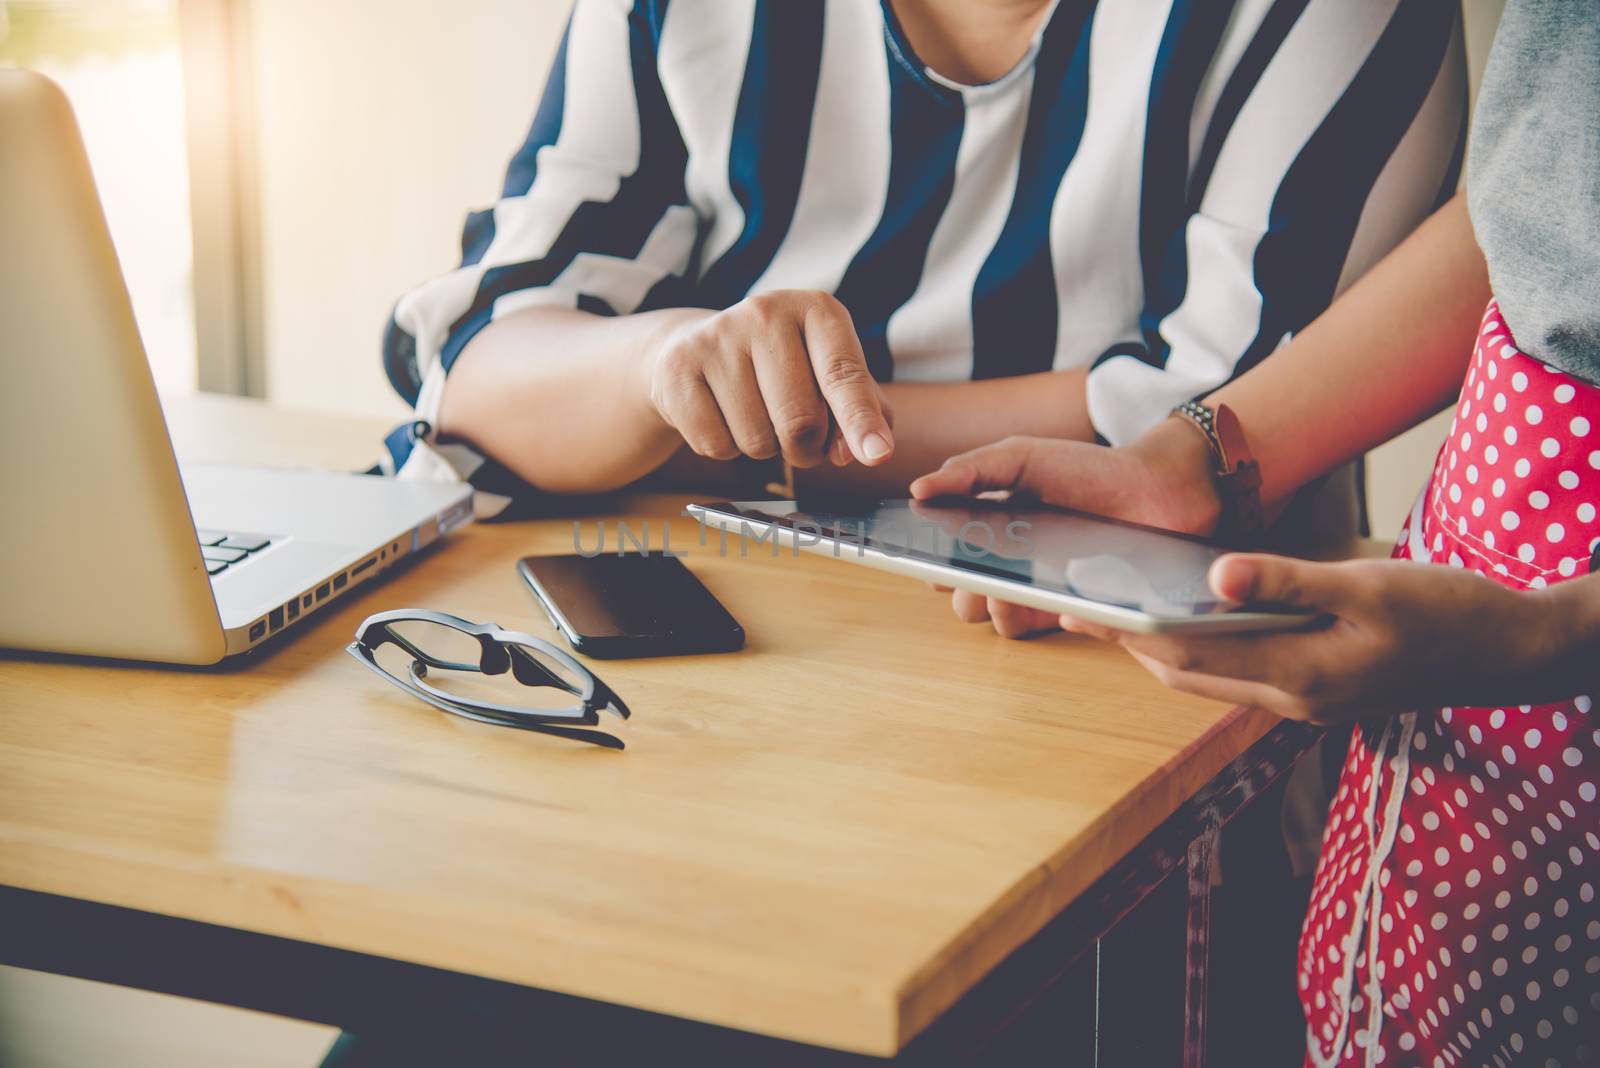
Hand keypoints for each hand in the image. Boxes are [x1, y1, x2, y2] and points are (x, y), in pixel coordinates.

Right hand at [646, 291, 893, 468]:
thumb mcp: (828, 374)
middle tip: (798, 438)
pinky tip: (722, 415)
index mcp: (816, 309)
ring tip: (754, 413)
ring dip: (764, 448)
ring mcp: (717, 338)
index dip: (860, 421)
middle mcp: (766, 313)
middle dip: (806, 449)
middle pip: (800, 421)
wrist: (697, 349)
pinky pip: (716, 445)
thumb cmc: (781, 368)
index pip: (843, 374)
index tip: (878, 456)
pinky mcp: (678, 369)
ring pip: (757, 440)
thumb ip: (859, 410)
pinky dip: (725, 448)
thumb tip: (861, 452)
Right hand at [908, 426, 1220, 637]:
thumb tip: (917, 491)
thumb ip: (971, 470)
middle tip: (972, 574)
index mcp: (989, 523)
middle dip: (959, 589)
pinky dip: (1022, 616)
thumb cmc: (1088, 469)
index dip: (930, 561)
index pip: (944, 553)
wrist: (1155, 490)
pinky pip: (1030, 628)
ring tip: (1003, 587)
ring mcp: (1037, 586)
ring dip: (987, 606)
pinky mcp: (1067, 608)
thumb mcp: (1022, 457)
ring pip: (990, 617)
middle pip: (961, 594)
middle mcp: (1008, 560)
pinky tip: (1033, 597)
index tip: (930, 560)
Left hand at [1060, 554, 1557, 724]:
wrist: (1509, 651)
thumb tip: (1212, 575)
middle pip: (1184, 673)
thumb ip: (1288, 580)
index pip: (1184, 655)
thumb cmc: (1449, 612)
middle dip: (1127, 642)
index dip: (1125, 630)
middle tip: (1075, 605)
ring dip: (1159, 647)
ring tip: (1113, 608)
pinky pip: (1238, 672)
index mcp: (1299, 674)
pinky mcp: (1315, 689)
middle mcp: (1291, 698)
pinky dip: (1200, 648)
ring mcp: (1303, 700)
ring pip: (1209, 677)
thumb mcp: (1370, 584)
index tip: (1078, 604)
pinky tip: (1185, 616)